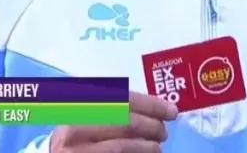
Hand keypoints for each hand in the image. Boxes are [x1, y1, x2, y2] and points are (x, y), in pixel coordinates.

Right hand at [50, 91, 177, 151]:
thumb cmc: (78, 130)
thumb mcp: (87, 111)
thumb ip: (114, 106)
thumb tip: (158, 108)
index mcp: (77, 104)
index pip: (121, 99)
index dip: (150, 104)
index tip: (170, 110)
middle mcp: (75, 126)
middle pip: (124, 122)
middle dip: (152, 127)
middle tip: (163, 132)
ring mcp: (79, 151)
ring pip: (121, 147)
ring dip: (147, 147)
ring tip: (156, 147)